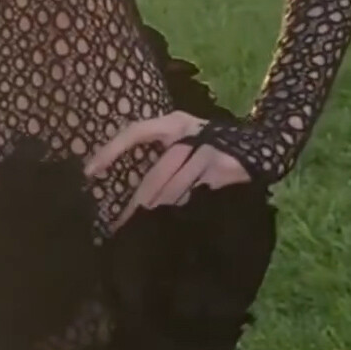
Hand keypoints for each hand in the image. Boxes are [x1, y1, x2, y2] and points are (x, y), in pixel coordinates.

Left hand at [84, 110, 250, 229]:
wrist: (260, 145)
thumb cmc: (210, 142)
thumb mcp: (184, 137)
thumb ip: (159, 154)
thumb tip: (124, 182)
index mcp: (173, 122)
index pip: (135, 132)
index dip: (111, 150)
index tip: (90, 171)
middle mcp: (187, 133)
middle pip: (155, 174)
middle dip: (137, 203)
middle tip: (121, 223)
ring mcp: (205, 151)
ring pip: (173, 189)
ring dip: (158, 209)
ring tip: (142, 226)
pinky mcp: (219, 168)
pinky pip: (192, 194)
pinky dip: (180, 206)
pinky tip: (170, 220)